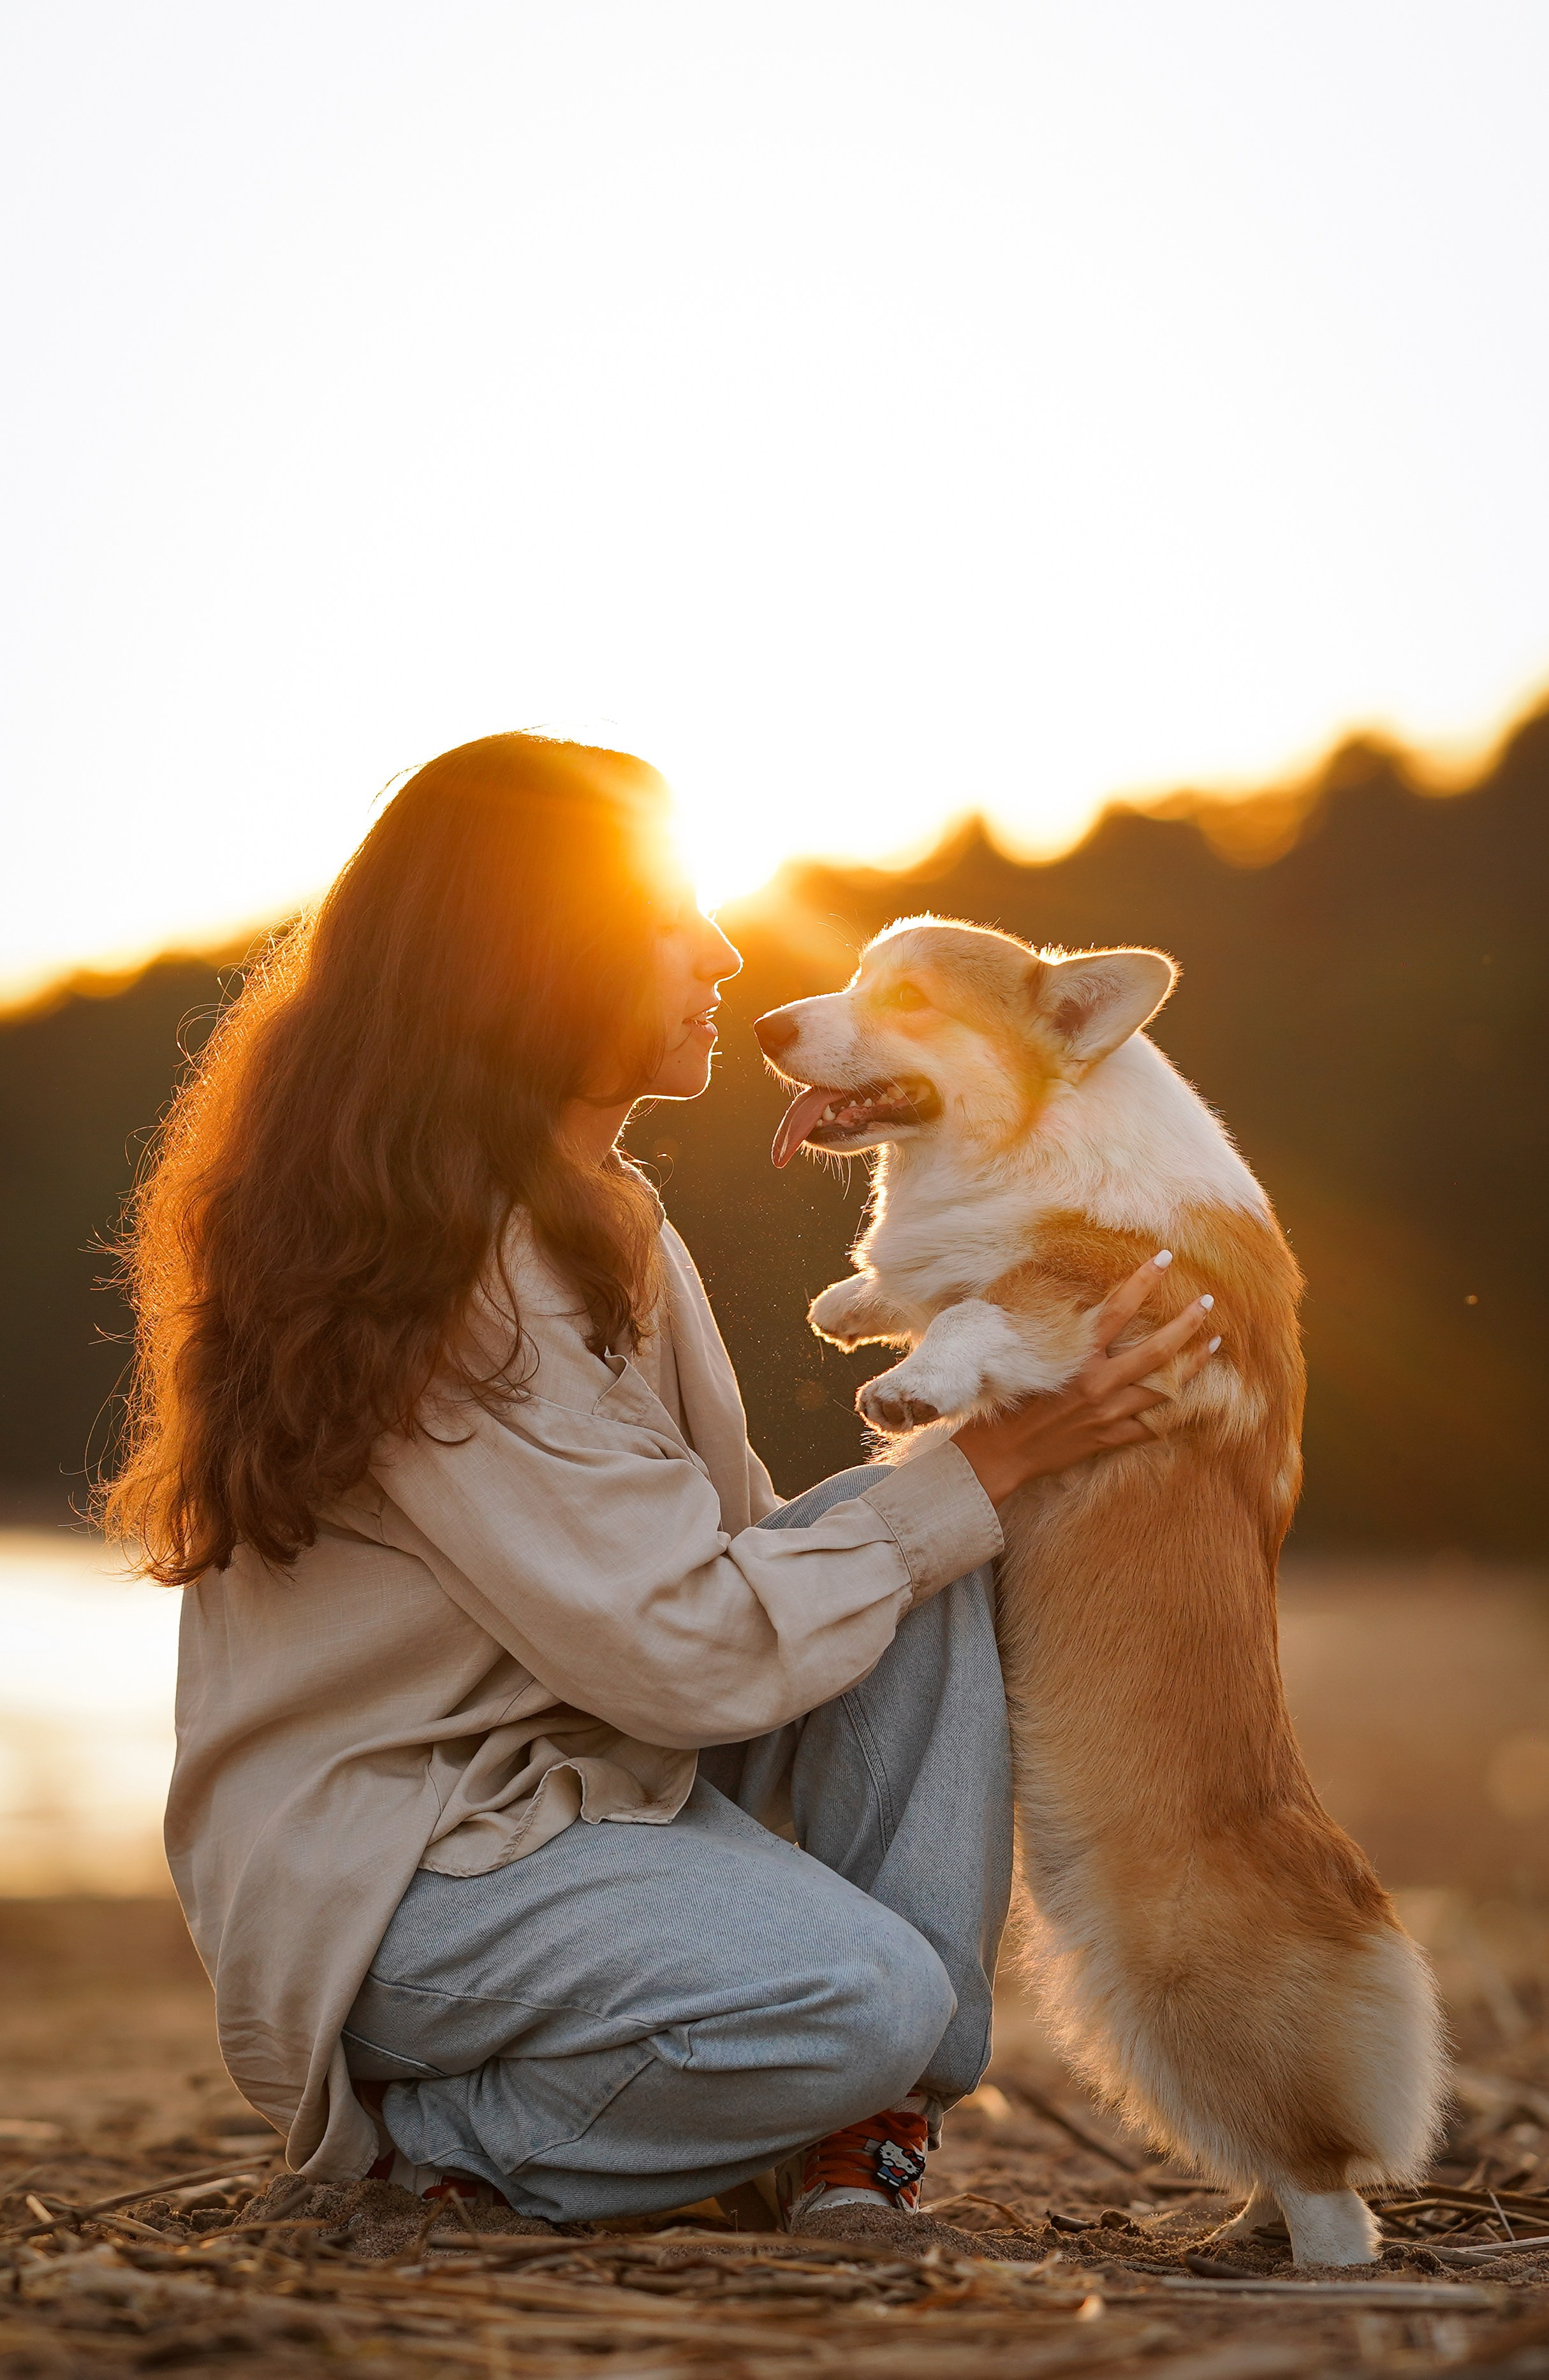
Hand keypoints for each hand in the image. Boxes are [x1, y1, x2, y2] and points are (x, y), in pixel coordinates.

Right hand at [950, 1253, 1219, 1506]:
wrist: (998, 1454)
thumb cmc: (1002, 1399)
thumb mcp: (1026, 1355)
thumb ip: (1054, 1329)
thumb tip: (1071, 1295)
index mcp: (1076, 1357)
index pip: (1117, 1309)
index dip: (1143, 1281)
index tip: (1165, 1258)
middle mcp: (1098, 1383)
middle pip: (1155, 1348)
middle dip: (1186, 1322)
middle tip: (1208, 1302)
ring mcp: (1108, 1413)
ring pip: (1164, 1386)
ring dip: (1193, 1363)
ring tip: (1214, 1343)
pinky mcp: (1109, 1438)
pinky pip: (1152, 1424)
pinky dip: (1174, 1411)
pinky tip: (1193, 1396)